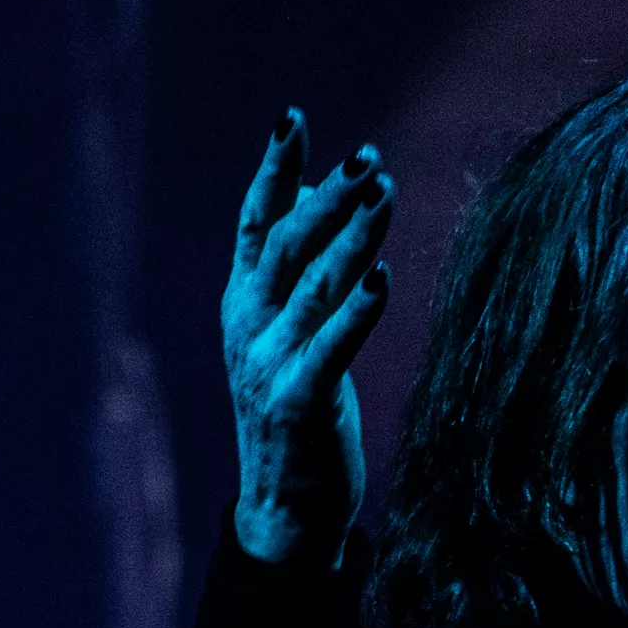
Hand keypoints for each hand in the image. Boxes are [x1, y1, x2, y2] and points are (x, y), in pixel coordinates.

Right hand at [223, 111, 395, 565]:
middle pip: (286, 243)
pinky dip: (355, 311)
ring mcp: (267, 363)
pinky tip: (381, 276)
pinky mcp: (298, 402)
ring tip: (383, 192)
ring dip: (349, 236)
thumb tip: (313, 193)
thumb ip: (298, 270)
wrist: (286, 509)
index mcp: (244, 304)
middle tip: (366, 155)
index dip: (273, 169)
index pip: (256, 222)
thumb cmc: (299, 413)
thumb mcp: (291, 333)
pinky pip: (329, 347)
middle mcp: (248, 326)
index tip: (293, 119)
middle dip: (326, 194)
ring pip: (311, 285)